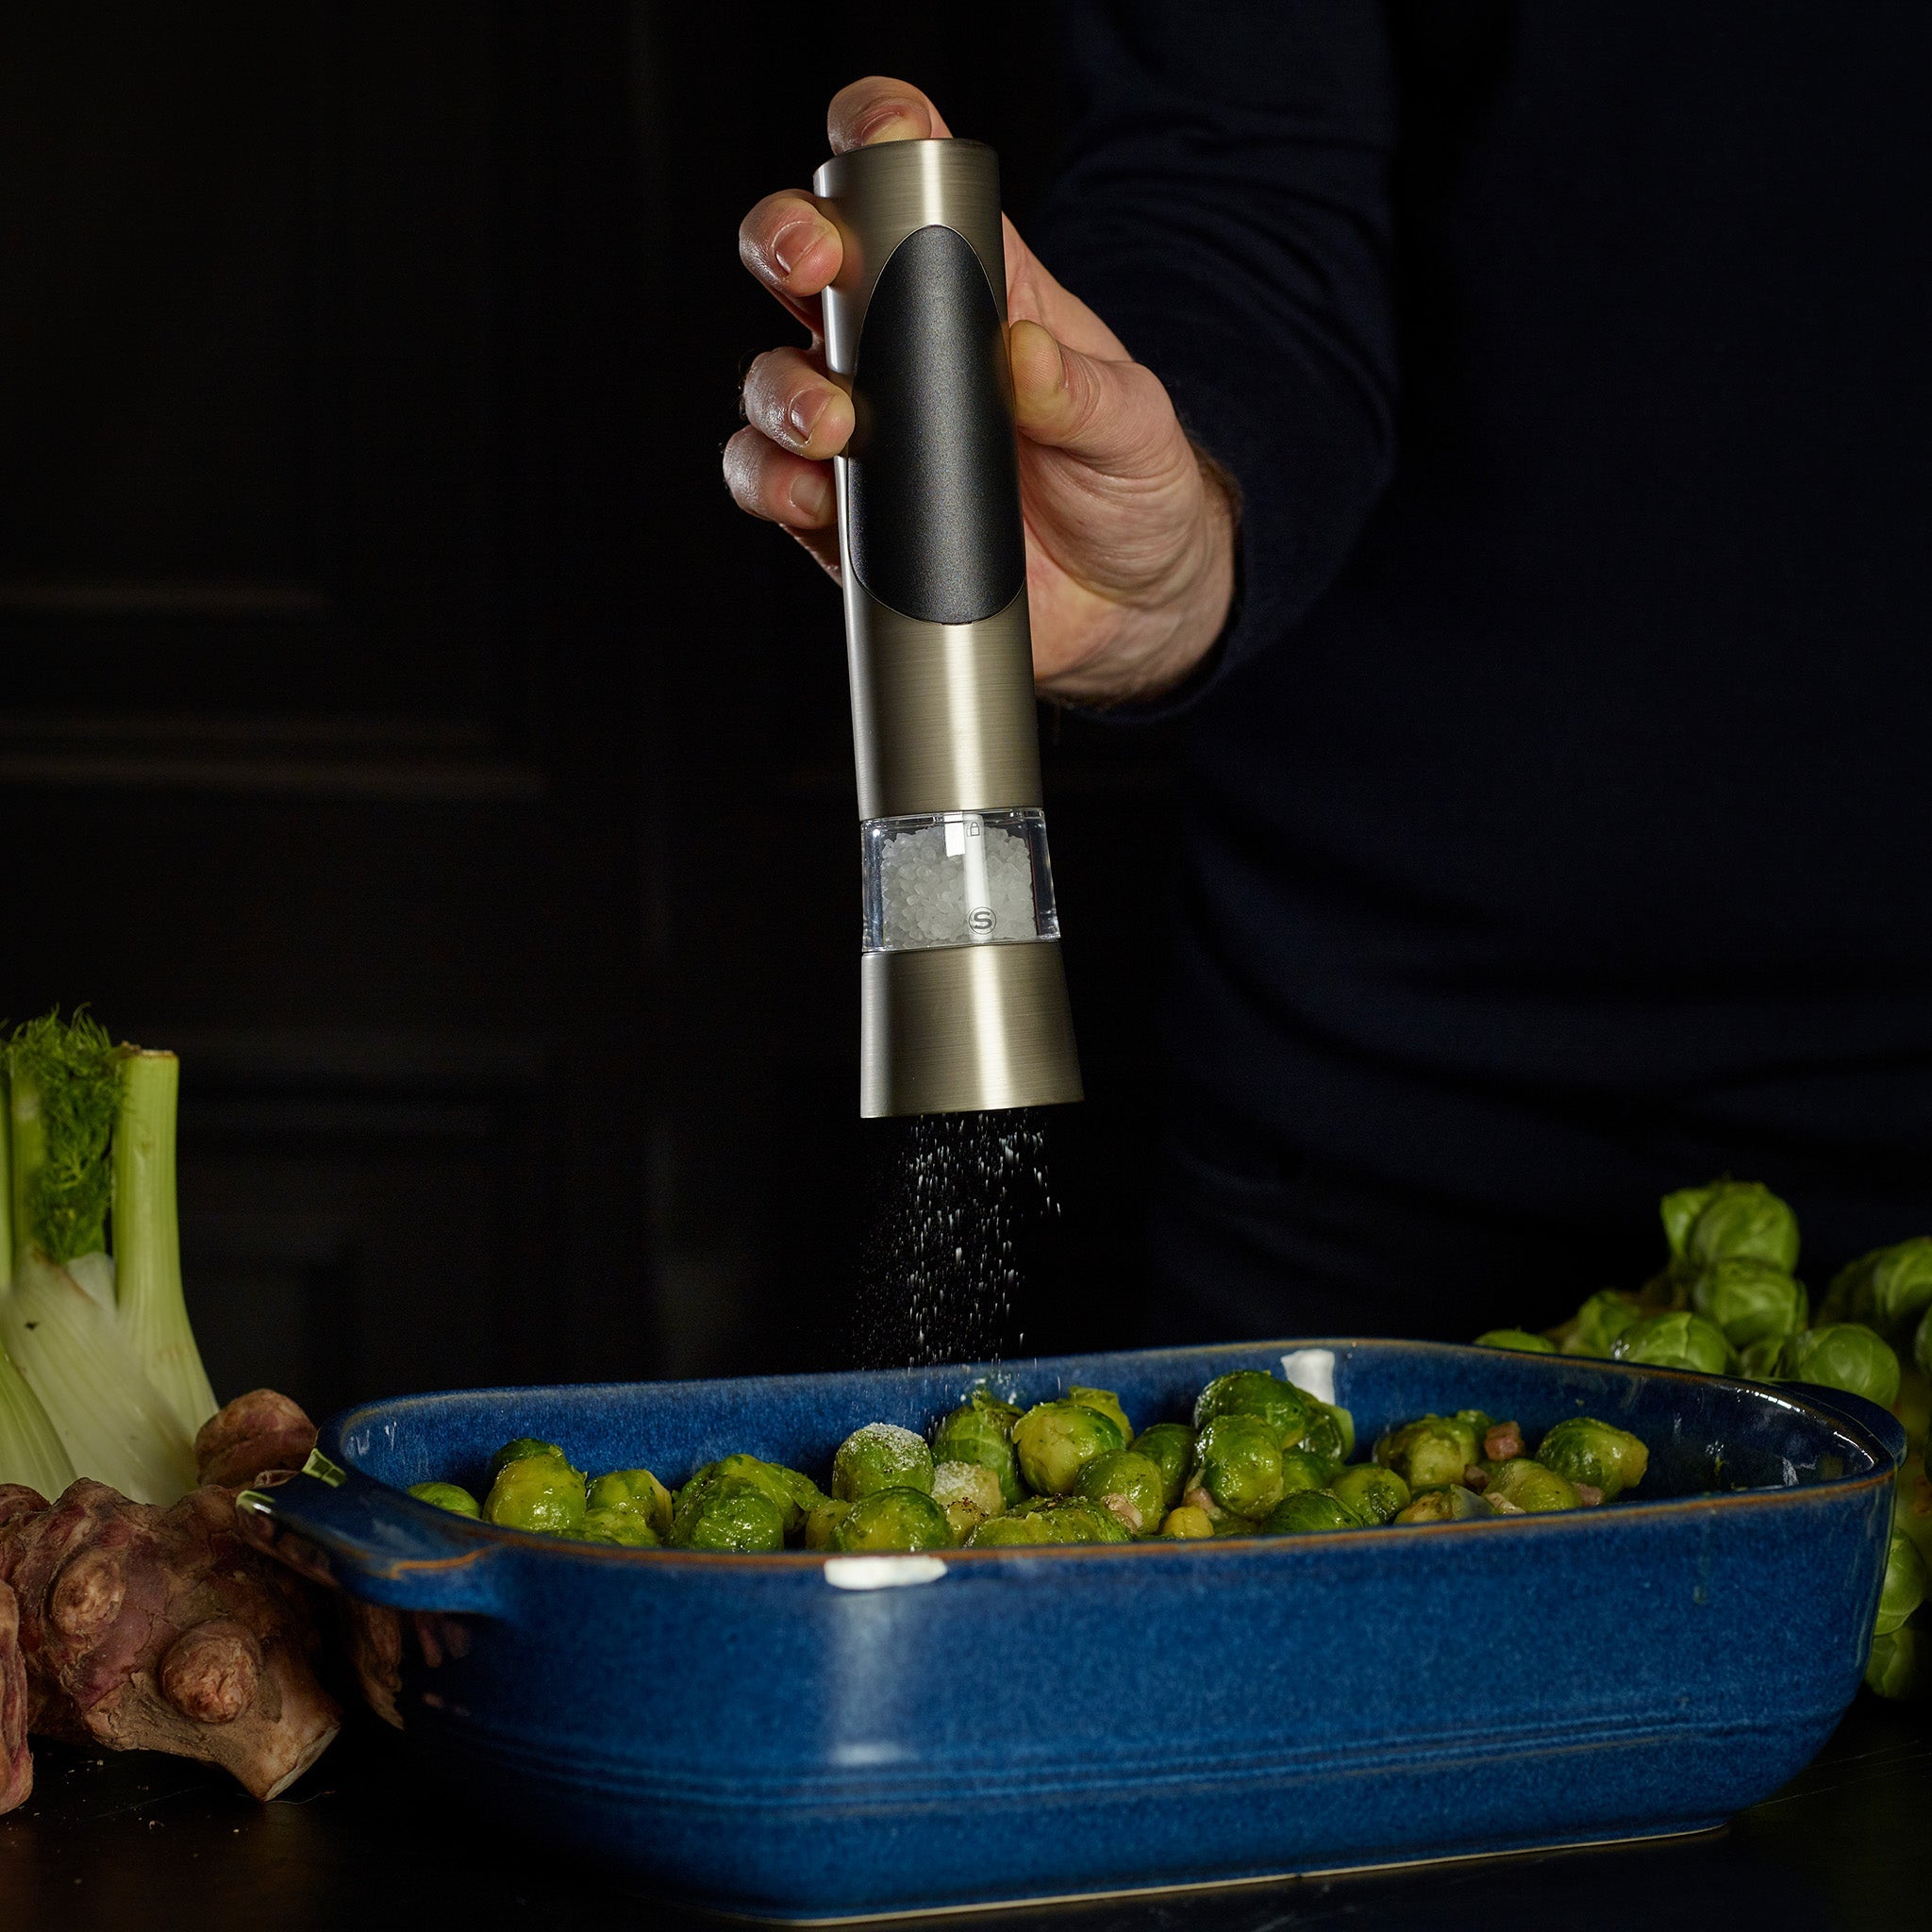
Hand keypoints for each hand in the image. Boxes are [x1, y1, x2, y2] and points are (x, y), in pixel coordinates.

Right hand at [725, 78, 1234, 704]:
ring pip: (774, 381)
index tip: (879, 136)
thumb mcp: (1135, 426)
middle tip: (813, 269)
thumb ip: (1084, 393)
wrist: (1127, 603)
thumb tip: (1024, 353)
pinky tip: (810, 498)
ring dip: (780, 392)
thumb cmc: (1132, 484)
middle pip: (803, 264)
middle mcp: (895, 345)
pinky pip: (776, 487)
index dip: (876, 134)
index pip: (904, 182)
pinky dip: (775, 487)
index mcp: (970, 284)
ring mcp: (862, 431)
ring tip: (831, 427)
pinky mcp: (846, 518)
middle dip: (787, 246)